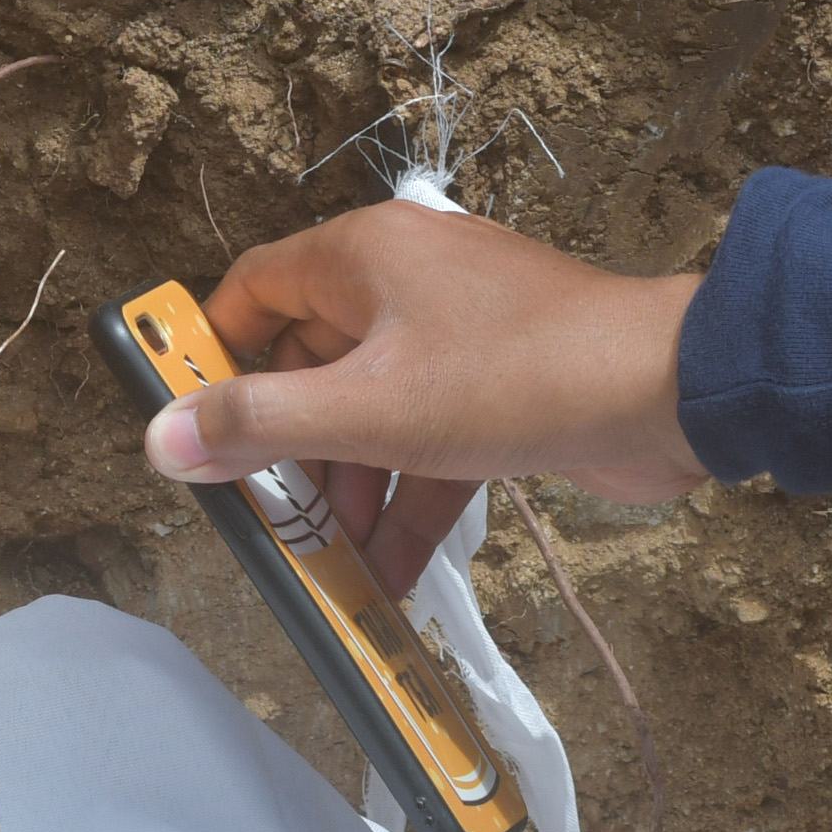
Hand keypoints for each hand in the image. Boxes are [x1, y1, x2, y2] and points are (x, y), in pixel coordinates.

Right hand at [149, 203, 708, 595]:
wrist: (668, 392)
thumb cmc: (523, 374)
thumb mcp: (371, 410)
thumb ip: (261, 425)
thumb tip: (162, 437)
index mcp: (364, 258)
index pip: (254, 292)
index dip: (211, 356)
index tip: (183, 423)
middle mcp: (407, 283)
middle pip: (311, 364)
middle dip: (290, 451)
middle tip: (266, 520)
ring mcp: (459, 335)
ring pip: (374, 413)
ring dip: (352, 489)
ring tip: (336, 566)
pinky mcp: (502, 386)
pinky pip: (431, 439)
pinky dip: (411, 497)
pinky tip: (394, 573)